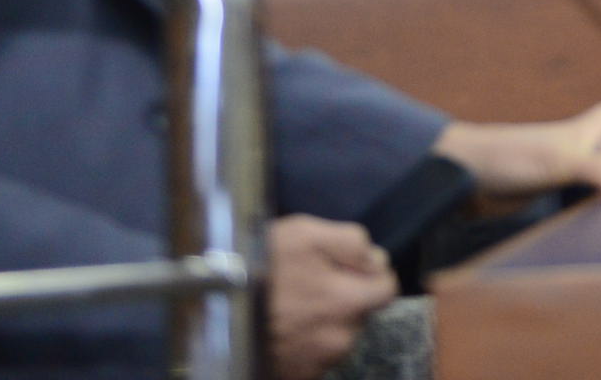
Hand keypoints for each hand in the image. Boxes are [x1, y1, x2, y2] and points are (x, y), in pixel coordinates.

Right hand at [267, 216, 395, 379]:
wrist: (213, 308)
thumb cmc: (260, 267)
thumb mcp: (305, 234)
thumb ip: (352, 242)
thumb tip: (378, 260)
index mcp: (348, 303)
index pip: (387, 290)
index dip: (371, 273)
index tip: (348, 267)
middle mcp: (339, 339)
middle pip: (360, 313)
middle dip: (345, 297)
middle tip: (311, 285)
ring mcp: (318, 362)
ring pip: (337, 335)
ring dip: (325, 320)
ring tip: (292, 306)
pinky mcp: (298, 375)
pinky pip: (314, 354)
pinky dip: (306, 341)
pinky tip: (284, 326)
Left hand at [434, 86, 600, 207]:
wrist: (465, 177)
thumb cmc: (512, 156)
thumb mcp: (563, 159)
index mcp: (583, 133)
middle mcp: (575, 152)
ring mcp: (559, 175)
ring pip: (596, 182)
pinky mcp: (545, 198)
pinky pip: (579, 204)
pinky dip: (592, 211)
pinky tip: (596, 222)